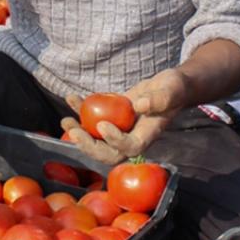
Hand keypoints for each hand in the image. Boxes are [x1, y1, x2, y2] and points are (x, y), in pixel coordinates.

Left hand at [59, 69, 187, 164]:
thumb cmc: (174, 89)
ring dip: (79, 132)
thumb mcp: (171, 91)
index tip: (103, 125)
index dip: (114, 141)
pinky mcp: (112, 117)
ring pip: (96, 139)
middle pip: (107, 153)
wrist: (168, 86)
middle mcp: (131, 137)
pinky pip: (94, 118)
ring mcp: (120, 129)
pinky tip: (72, 98)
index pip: (129, 147)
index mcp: (147, 136)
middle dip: (88, 146)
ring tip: (65, 120)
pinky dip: (80, 110)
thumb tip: (140, 105)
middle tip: (74, 132)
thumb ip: (159, 99)